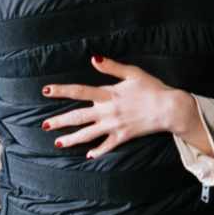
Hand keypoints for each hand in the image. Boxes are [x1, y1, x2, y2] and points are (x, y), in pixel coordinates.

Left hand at [40, 56, 202, 158]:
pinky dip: (97, 152)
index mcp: (108, 94)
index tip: (46, 91)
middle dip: (60, 121)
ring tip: (58, 143)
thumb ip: (111, 67)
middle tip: (44, 124)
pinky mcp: (123, 137)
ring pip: (88, 134)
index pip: (79, 91)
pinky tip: (88, 156)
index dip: (62, 91)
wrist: (168, 109)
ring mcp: (114, 126)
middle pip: (78, 117)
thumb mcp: (132, 72)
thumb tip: (93, 58)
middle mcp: (107, 112)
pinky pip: (107, 146)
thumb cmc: (152, 88)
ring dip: (72, 139)